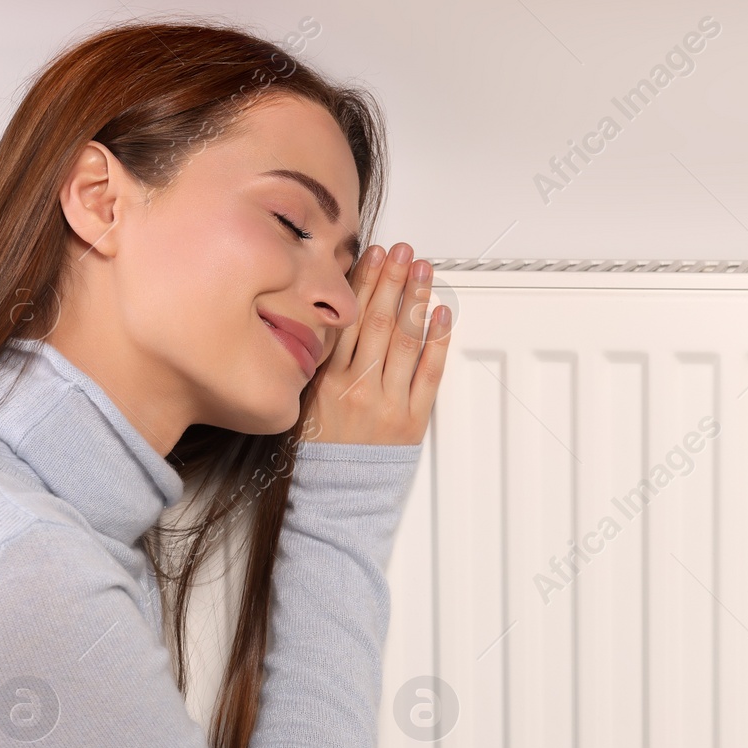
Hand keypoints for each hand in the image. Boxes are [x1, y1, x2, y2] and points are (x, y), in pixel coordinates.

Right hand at [304, 241, 451, 444]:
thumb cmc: (320, 450)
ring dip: (417, 300)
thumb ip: (321, 361)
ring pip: (406, 341)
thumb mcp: (305, 400)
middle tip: (404, 251)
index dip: (364, 282)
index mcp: (325, 379)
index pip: (348, 318)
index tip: (374, 254)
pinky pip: (429, 374)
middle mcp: (357, 387)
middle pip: (379, 321)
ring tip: (424, 271)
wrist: (337, 496)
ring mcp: (387, 403)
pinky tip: (442, 314)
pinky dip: (438, 342)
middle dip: (393, 280)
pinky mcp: (412, 421)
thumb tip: (337, 315)